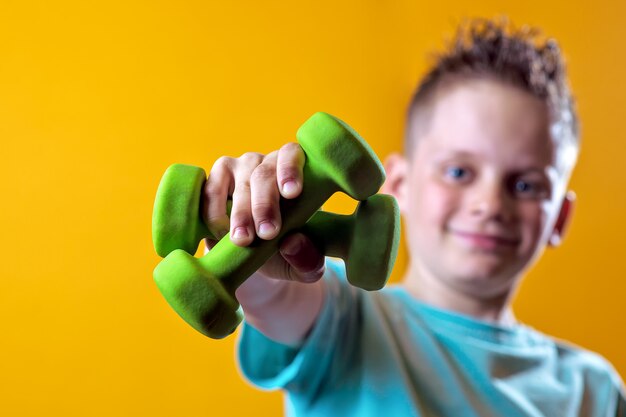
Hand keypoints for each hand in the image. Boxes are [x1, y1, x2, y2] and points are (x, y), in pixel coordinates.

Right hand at [201, 143, 324, 282]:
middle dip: (264, 206)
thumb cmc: (285, 249)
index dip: (291, 170)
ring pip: (238, 184)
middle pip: (263, 176)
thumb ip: (308, 259)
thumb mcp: (303, 263)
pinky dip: (214, 212)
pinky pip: (210, 191)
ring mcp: (239, 168)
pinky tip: (221, 234)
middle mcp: (266, 163)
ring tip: (242, 240)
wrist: (254, 254)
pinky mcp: (215, 181)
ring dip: (239, 212)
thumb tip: (292, 243)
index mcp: (296, 171)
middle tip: (266, 234)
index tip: (292, 193)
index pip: (292, 155)